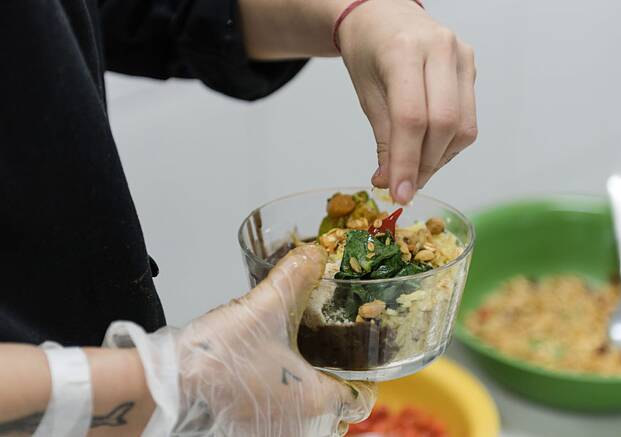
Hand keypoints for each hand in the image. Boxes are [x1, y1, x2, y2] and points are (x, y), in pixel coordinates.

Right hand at [108, 245, 374, 436]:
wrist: (164, 393)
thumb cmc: (218, 359)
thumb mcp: (264, 308)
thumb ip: (294, 278)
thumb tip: (314, 254)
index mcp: (316, 401)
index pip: (360, 401)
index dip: (363, 382)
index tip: (359, 368)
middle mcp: (300, 430)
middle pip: (335, 419)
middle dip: (332, 393)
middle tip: (323, 365)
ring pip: (305, 427)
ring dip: (304, 404)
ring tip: (290, 375)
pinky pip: (276, 429)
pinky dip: (277, 414)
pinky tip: (261, 390)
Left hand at [338, 0, 477, 203]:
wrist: (384, 16)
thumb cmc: (369, 51)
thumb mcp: (366, 94)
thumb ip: (383, 138)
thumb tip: (392, 183)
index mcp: (404, 50)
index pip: (411, 118)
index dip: (406, 162)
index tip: (398, 193)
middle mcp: (440, 49)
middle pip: (443, 124)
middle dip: (424, 165)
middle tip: (405, 187)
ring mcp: (462, 57)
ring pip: (462, 127)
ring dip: (438, 159)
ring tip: (414, 167)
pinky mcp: (472, 67)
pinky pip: (468, 119)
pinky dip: (448, 144)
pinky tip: (429, 148)